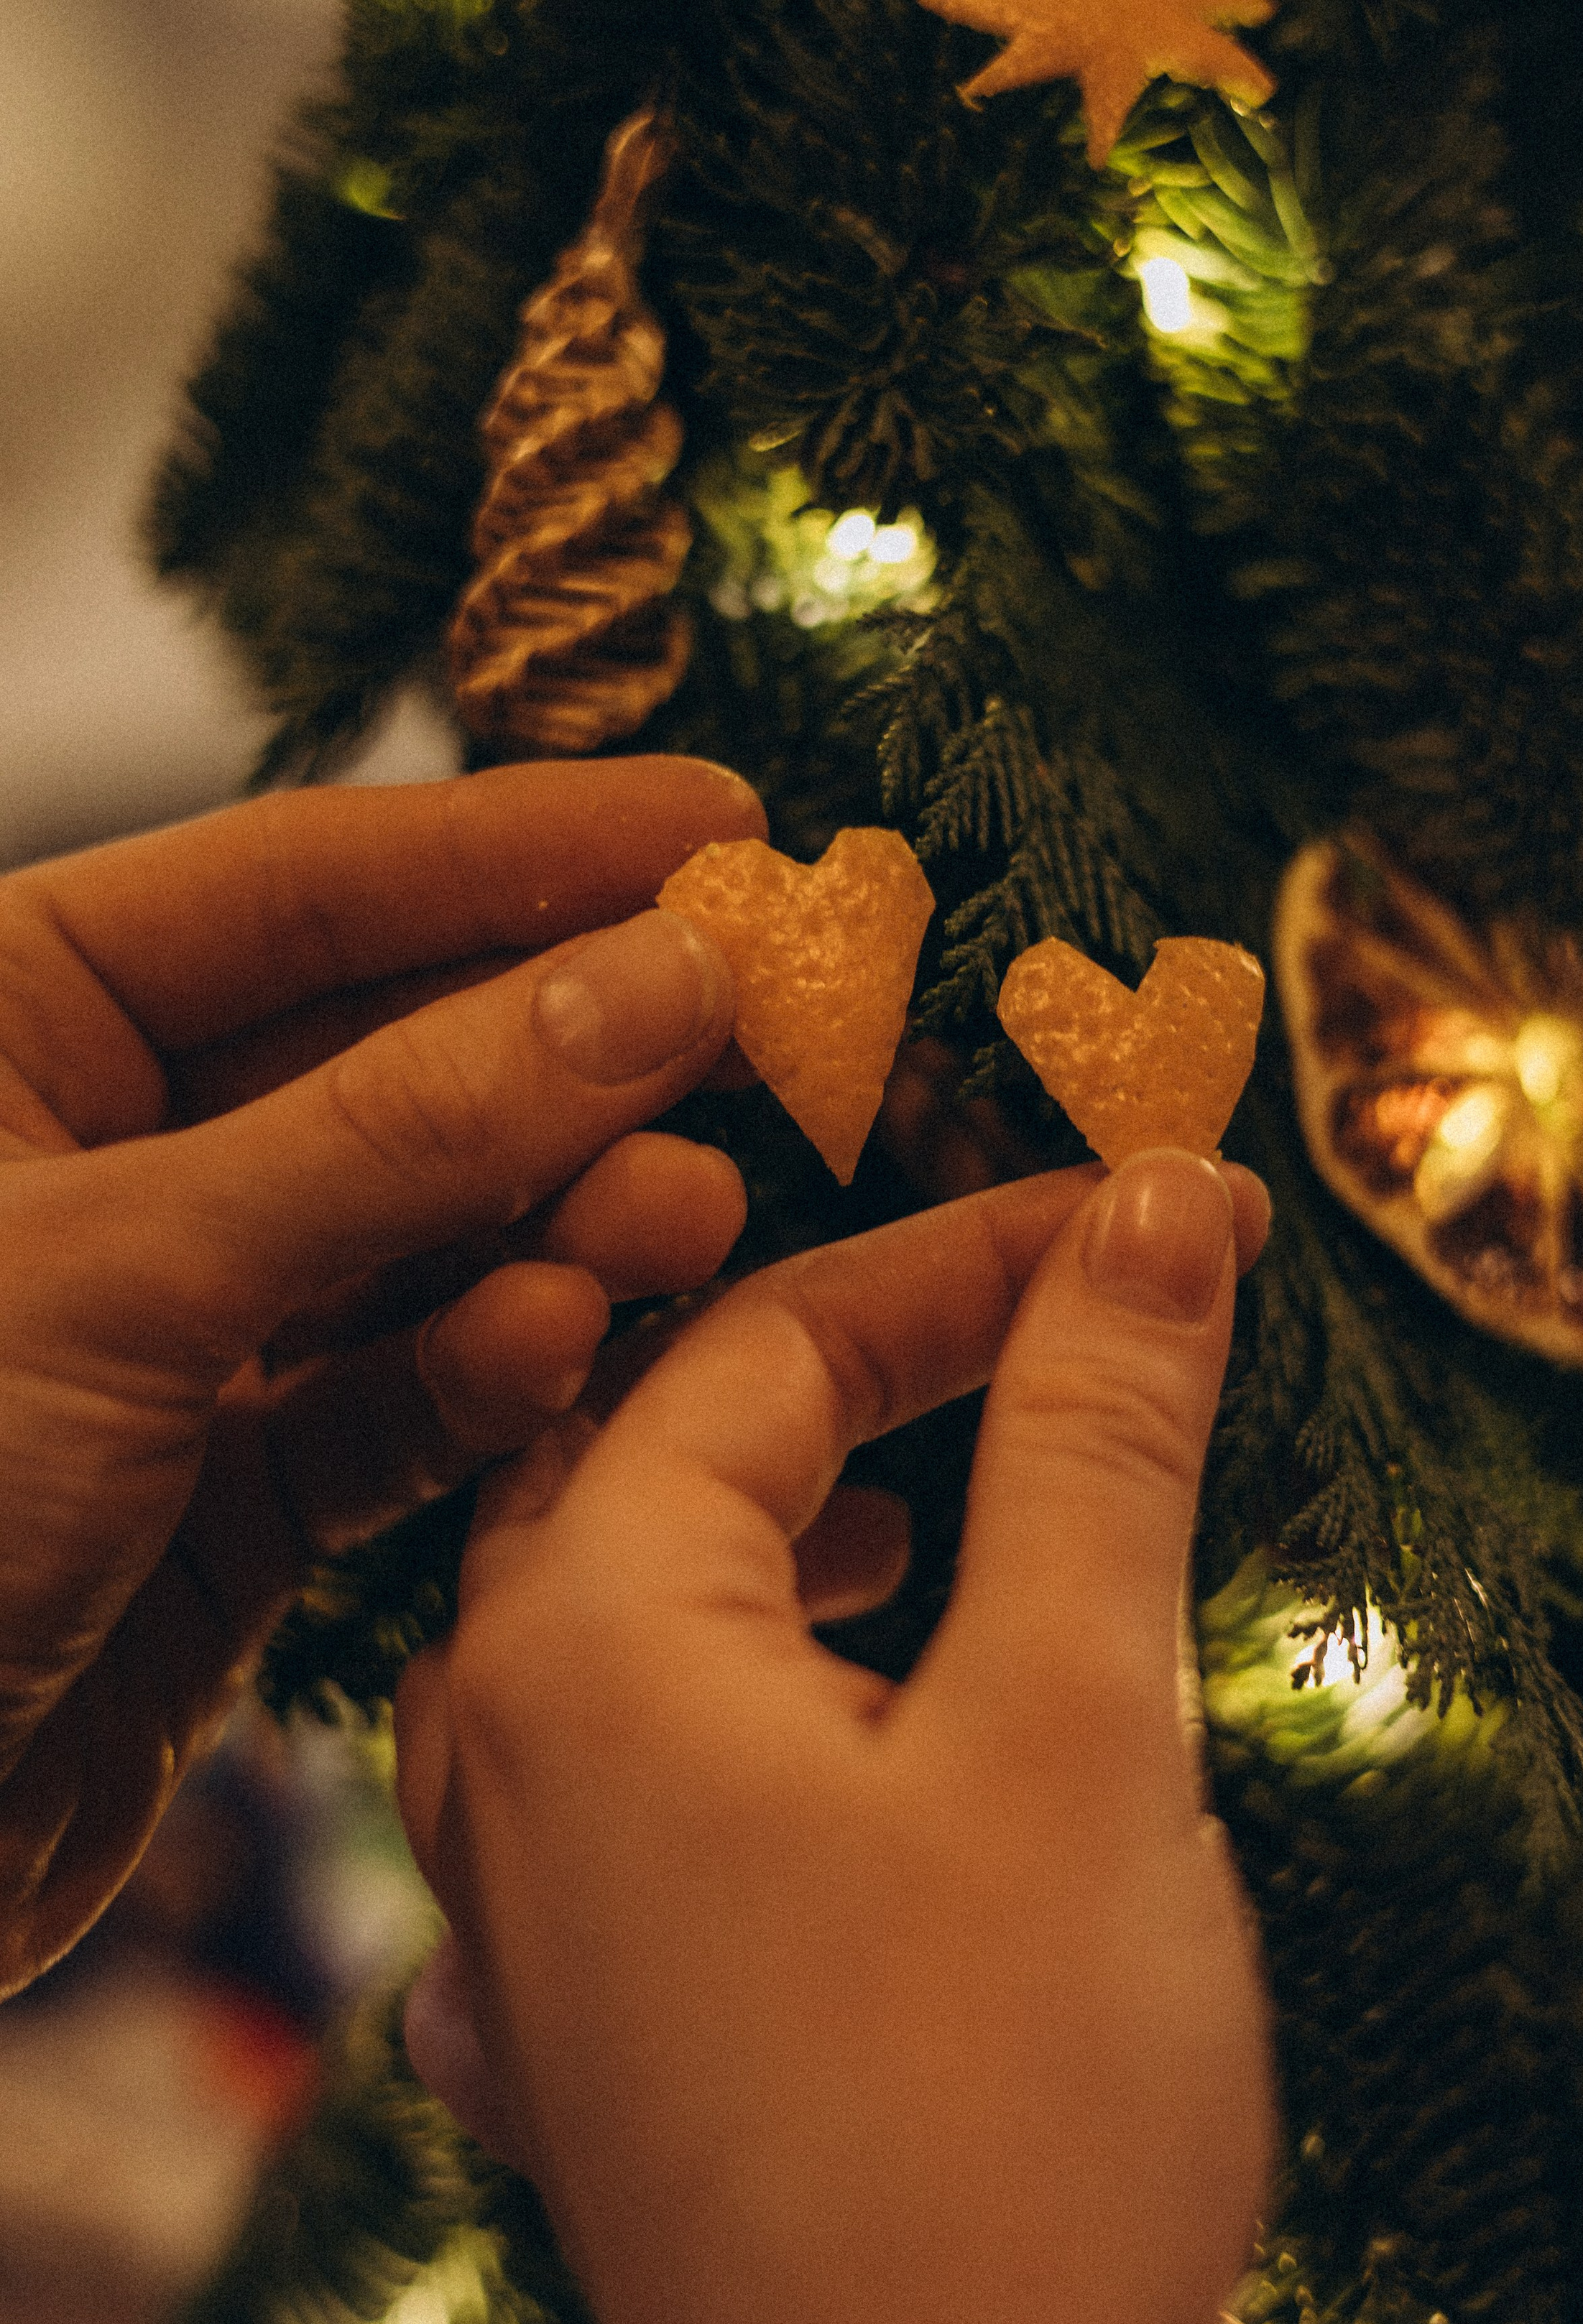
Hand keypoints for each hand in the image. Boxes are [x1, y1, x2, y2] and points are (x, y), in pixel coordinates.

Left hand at [0, 755, 761, 1994]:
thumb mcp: (121, 1272)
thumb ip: (399, 1130)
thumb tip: (652, 981)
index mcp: (8, 1020)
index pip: (307, 880)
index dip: (526, 848)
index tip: (723, 828)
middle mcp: (100, 1156)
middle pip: (396, 1055)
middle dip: (578, 1057)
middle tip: (765, 1037)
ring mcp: (177, 1329)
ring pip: (423, 1237)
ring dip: (564, 1227)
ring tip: (686, 1218)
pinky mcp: (233, 1495)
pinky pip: (399, 1399)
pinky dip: (491, 1380)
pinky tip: (559, 1356)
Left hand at [395, 1151, 1275, 2323]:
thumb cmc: (1005, 2120)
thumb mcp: (1072, 1722)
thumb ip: (1091, 1438)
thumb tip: (1149, 1212)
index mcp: (574, 1647)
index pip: (764, 1347)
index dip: (974, 1254)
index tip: (1145, 1215)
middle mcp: (493, 1754)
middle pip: (661, 1455)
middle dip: (864, 1365)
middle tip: (1040, 1315)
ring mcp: (515, 1899)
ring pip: (638, 1608)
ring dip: (802, 1515)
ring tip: (958, 1487)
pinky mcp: (579, 2011)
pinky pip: (638, 1758)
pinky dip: (764, 1669)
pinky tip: (863, 1696)